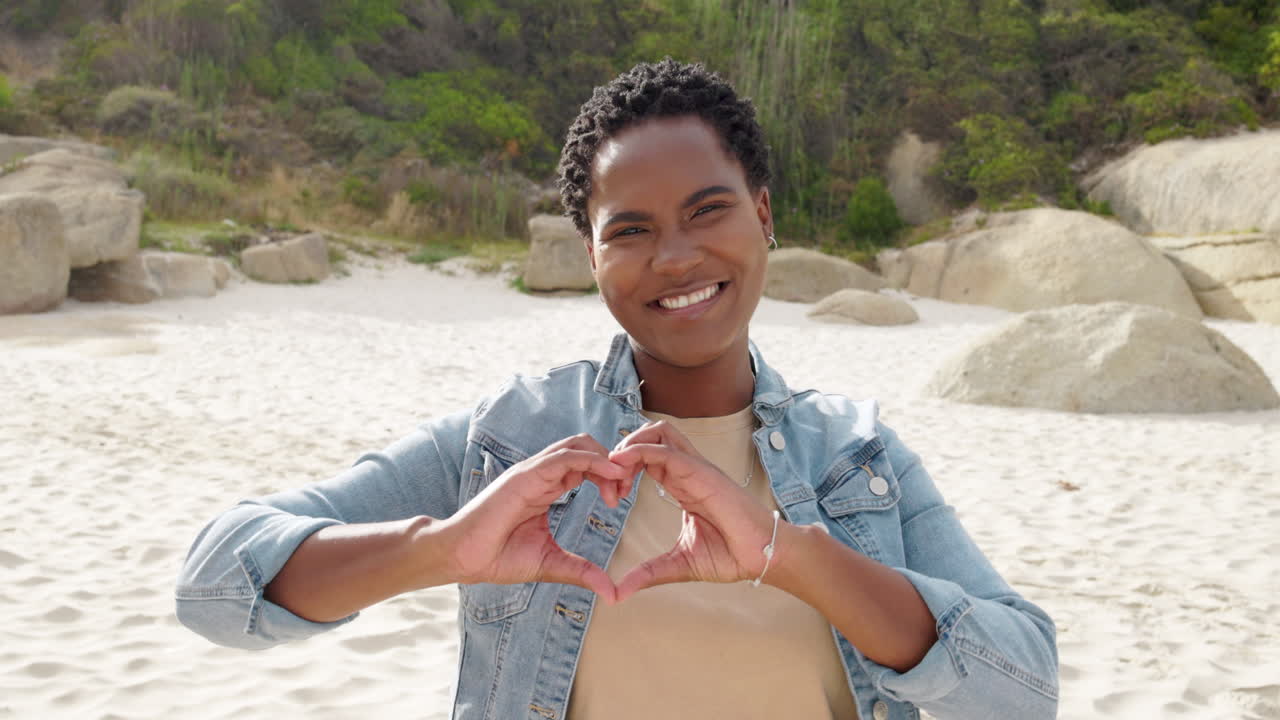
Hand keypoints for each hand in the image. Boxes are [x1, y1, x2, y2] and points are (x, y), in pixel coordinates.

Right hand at [441, 434, 632, 603]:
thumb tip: (612, 593)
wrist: (463, 558)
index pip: (585, 465)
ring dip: (606, 459)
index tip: (620, 499)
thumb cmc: (498, 557)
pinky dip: (591, 461)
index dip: (609, 476)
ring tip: (623, 481)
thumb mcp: (551, 564)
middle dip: (612, 464)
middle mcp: (541, 473)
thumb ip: (582, 572)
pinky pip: (563, 457)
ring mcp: (532, 471)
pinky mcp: (525, 476)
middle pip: (586, 448)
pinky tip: (611, 475)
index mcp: (547, 487)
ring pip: (577, 446)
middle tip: (626, 490)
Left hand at [607, 421, 779, 601]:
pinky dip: (640, 452)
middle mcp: (688, 470)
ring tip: (613, 472)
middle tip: (607, 483)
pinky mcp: (702, 472)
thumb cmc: (731, 555)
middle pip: (649, 435)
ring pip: (657, 432)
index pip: (647, 457)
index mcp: (682, 484)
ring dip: (629, 444)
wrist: (764, 556)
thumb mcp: (678, 564)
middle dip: (621, 450)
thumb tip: (618, 593)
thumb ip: (648, 573)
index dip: (622, 469)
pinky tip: (622, 466)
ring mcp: (696, 468)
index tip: (610, 497)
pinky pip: (667, 450)